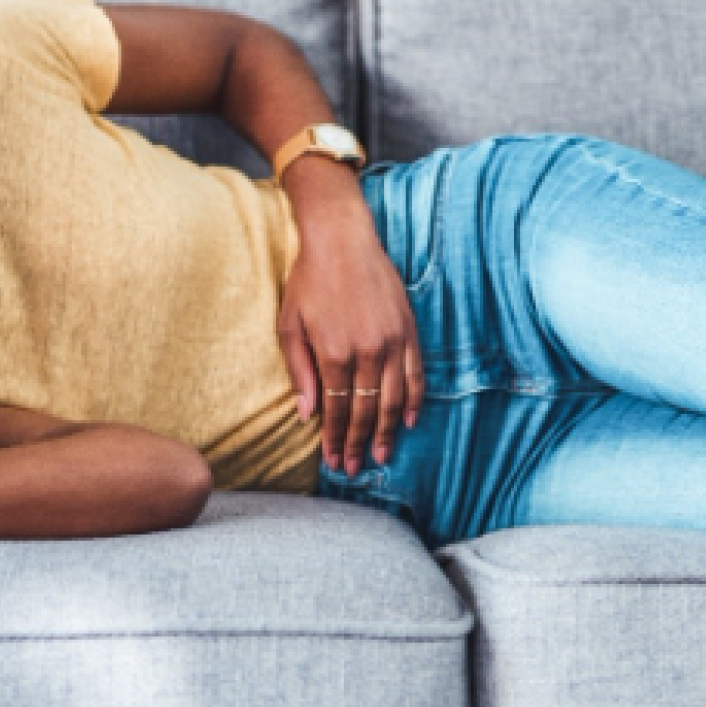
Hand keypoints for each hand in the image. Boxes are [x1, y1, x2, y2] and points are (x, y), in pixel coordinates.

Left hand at [277, 166, 425, 476]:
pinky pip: (416, 374)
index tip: (334, 461)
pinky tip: (410, 420)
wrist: (342, 238)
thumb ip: (299, 372)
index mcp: (334, 354)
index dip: (336, 439)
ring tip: (383, 456)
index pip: (338, 410)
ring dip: (389, 431)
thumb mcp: (289, 325)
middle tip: (356, 468)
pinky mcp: (408, 330)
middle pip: (367, 411)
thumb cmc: (309, 280)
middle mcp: (367, 352)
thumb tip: (306, 415)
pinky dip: (414, 400)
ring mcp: (392, 341)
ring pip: (394, 399)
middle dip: (361, 443)